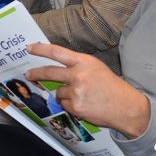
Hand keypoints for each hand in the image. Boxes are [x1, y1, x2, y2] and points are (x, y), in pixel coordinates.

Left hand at [24, 43, 150, 138]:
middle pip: (49, 72)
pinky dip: (71, 106)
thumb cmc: (112, 87)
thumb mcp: (96, 68)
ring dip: (65, 95)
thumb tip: (56, 66)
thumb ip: (77, 66)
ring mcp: (76, 91)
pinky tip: (86, 105)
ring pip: (58, 92)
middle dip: (35, 73)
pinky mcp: (76, 106)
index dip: (41, 50)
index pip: (57, 52)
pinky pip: (65, 105)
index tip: (30, 48)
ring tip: (84, 97)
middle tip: (28, 74)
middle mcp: (79, 75)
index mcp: (85, 62)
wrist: (127, 107)